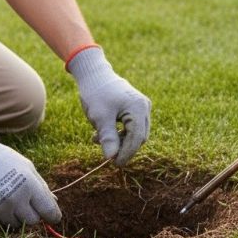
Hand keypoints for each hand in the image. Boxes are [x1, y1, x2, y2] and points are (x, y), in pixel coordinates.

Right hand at [0, 114, 61, 224]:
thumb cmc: (1, 159)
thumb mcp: (27, 167)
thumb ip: (42, 187)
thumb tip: (54, 204)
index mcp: (29, 186)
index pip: (49, 212)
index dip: (52, 215)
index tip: (52, 217)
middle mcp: (14, 200)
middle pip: (32, 221)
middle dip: (31, 213)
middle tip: (23, 202)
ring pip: (14, 224)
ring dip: (12, 214)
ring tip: (4, 196)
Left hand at [67, 46, 150, 165]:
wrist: (93, 73)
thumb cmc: (96, 93)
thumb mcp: (100, 117)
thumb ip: (108, 137)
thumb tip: (111, 158)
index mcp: (138, 108)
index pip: (137, 138)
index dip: (126, 153)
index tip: (114, 164)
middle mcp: (144, 107)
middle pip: (139, 137)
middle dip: (123, 147)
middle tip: (105, 153)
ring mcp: (142, 107)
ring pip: (135, 133)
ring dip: (119, 140)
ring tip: (97, 139)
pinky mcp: (136, 108)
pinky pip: (131, 127)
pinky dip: (118, 133)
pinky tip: (101, 133)